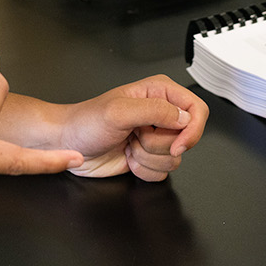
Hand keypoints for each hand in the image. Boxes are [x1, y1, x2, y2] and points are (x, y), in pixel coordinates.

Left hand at [49, 76, 208, 181]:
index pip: (197, 109)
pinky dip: (143, 170)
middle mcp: (162, 114)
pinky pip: (162, 173)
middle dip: (158, 145)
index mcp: (159, 92)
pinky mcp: (149, 157)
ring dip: (147, 158)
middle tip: (135, 135)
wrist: (68, 144)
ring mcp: (156, 137)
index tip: (176, 145)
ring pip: (174, 159)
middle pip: (186, 138)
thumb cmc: (86, 121)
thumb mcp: (119, 111)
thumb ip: (155, 111)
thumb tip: (185, 118)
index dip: (192, 130)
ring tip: (127, 145)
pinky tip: (127, 157)